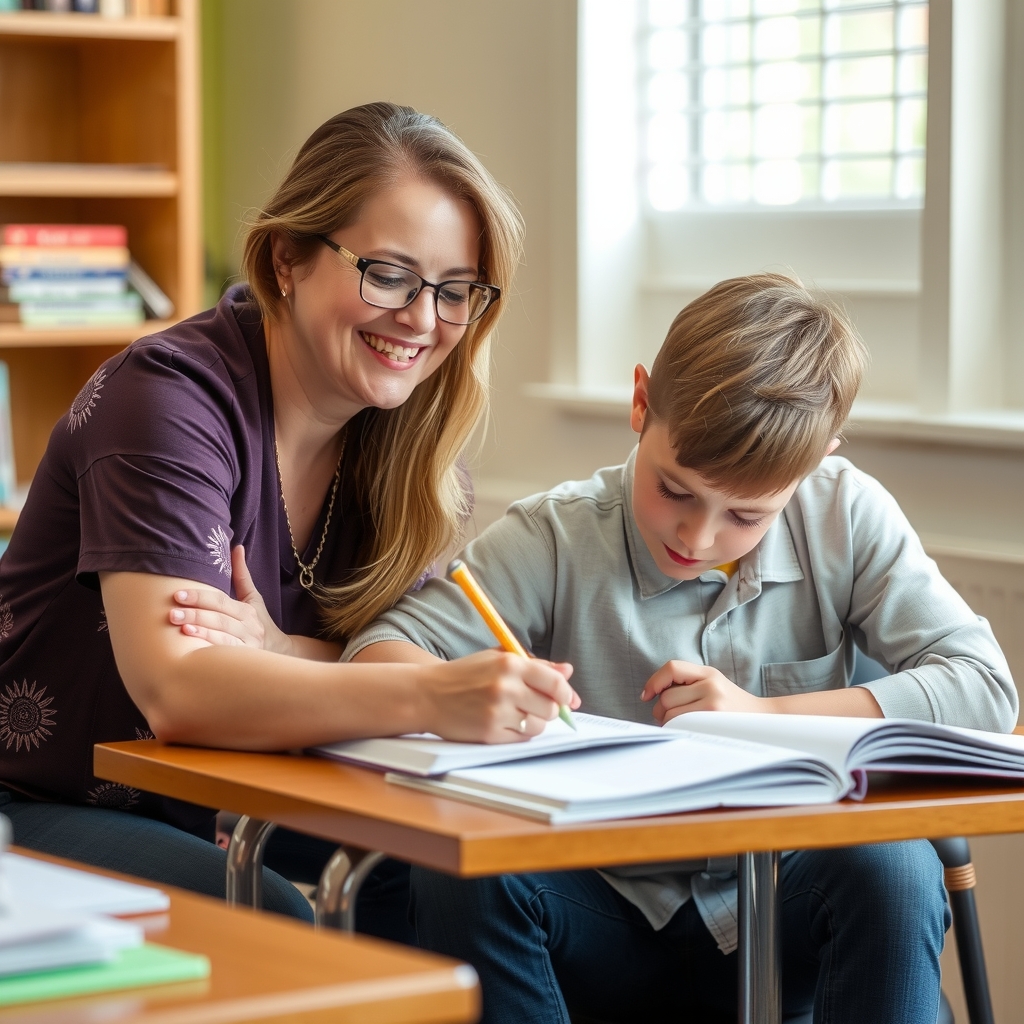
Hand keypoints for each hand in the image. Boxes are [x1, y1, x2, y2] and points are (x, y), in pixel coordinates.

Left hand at [169, 546, 292, 654]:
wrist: (280, 651)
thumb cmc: (259, 622)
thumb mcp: (253, 598)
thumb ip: (241, 575)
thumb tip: (236, 546)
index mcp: (246, 611)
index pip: (221, 602)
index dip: (200, 597)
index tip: (178, 595)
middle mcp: (248, 627)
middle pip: (220, 619)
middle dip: (196, 615)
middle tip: (172, 614)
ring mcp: (247, 646)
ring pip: (223, 638)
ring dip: (202, 633)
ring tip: (181, 629)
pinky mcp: (244, 661)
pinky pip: (227, 656)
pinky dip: (211, 652)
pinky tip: (194, 651)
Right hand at [420, 649, 579, 743]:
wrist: (427, 694)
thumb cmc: (464, 675)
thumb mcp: (498, 659)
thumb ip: (535, 665)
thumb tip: (567, 671)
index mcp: (510, 664)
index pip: (555, 683)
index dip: (566, 693)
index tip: (567, 698)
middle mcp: (506, 687)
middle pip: (551, 708)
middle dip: (548, 709)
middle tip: (533, 704)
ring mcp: (498, 712)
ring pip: (538, 726)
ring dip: (533, 722)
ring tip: (514, 713)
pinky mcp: (490, 733)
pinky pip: (521, 739)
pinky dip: (517, 733)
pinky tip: (502, 722)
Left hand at [640, 660, 768, 724]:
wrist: (763, 720)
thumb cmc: (732, 706)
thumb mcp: (713, 685)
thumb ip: (688, 684)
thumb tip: (653, 697)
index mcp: (709, 673)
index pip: (672, 668)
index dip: (654, 681)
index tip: (647, 695)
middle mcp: (711, 685)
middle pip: (666, 697)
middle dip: (660, 711)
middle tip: (667, 719)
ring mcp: (713, 704)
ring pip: (670, 714)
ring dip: (667, 723)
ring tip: (679, 726)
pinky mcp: (713, 721)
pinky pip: (680, 726)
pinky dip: (676, 730)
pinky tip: (683, 731)